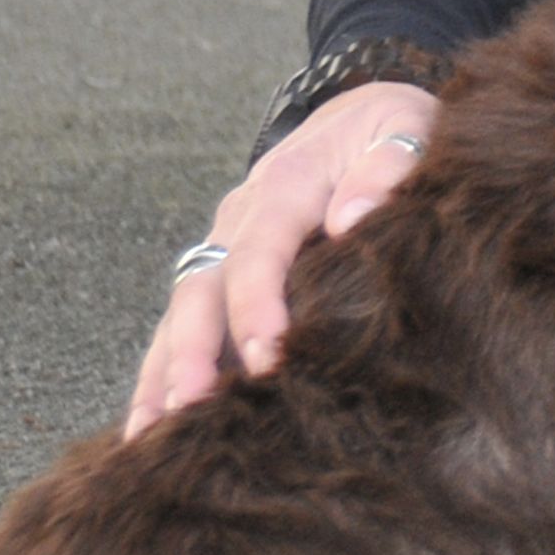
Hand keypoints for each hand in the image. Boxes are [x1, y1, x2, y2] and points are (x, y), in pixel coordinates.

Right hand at [122, 83, 437, 438]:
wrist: (358, 117)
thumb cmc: (392, 130)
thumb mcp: (404, 128)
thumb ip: (387, 165)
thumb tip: (351, 218)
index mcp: (284, 186)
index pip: (261, 252)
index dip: (257, 305)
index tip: (268, 356)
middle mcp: (238, 218)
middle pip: (202, 290)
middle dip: (194, 352)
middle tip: (192, 407)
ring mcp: (222, 245)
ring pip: (181, 315)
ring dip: (163, 373)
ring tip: (150, 437)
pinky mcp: (221, 270)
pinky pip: (184, 325)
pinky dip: (162, 372)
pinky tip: (151, 425)